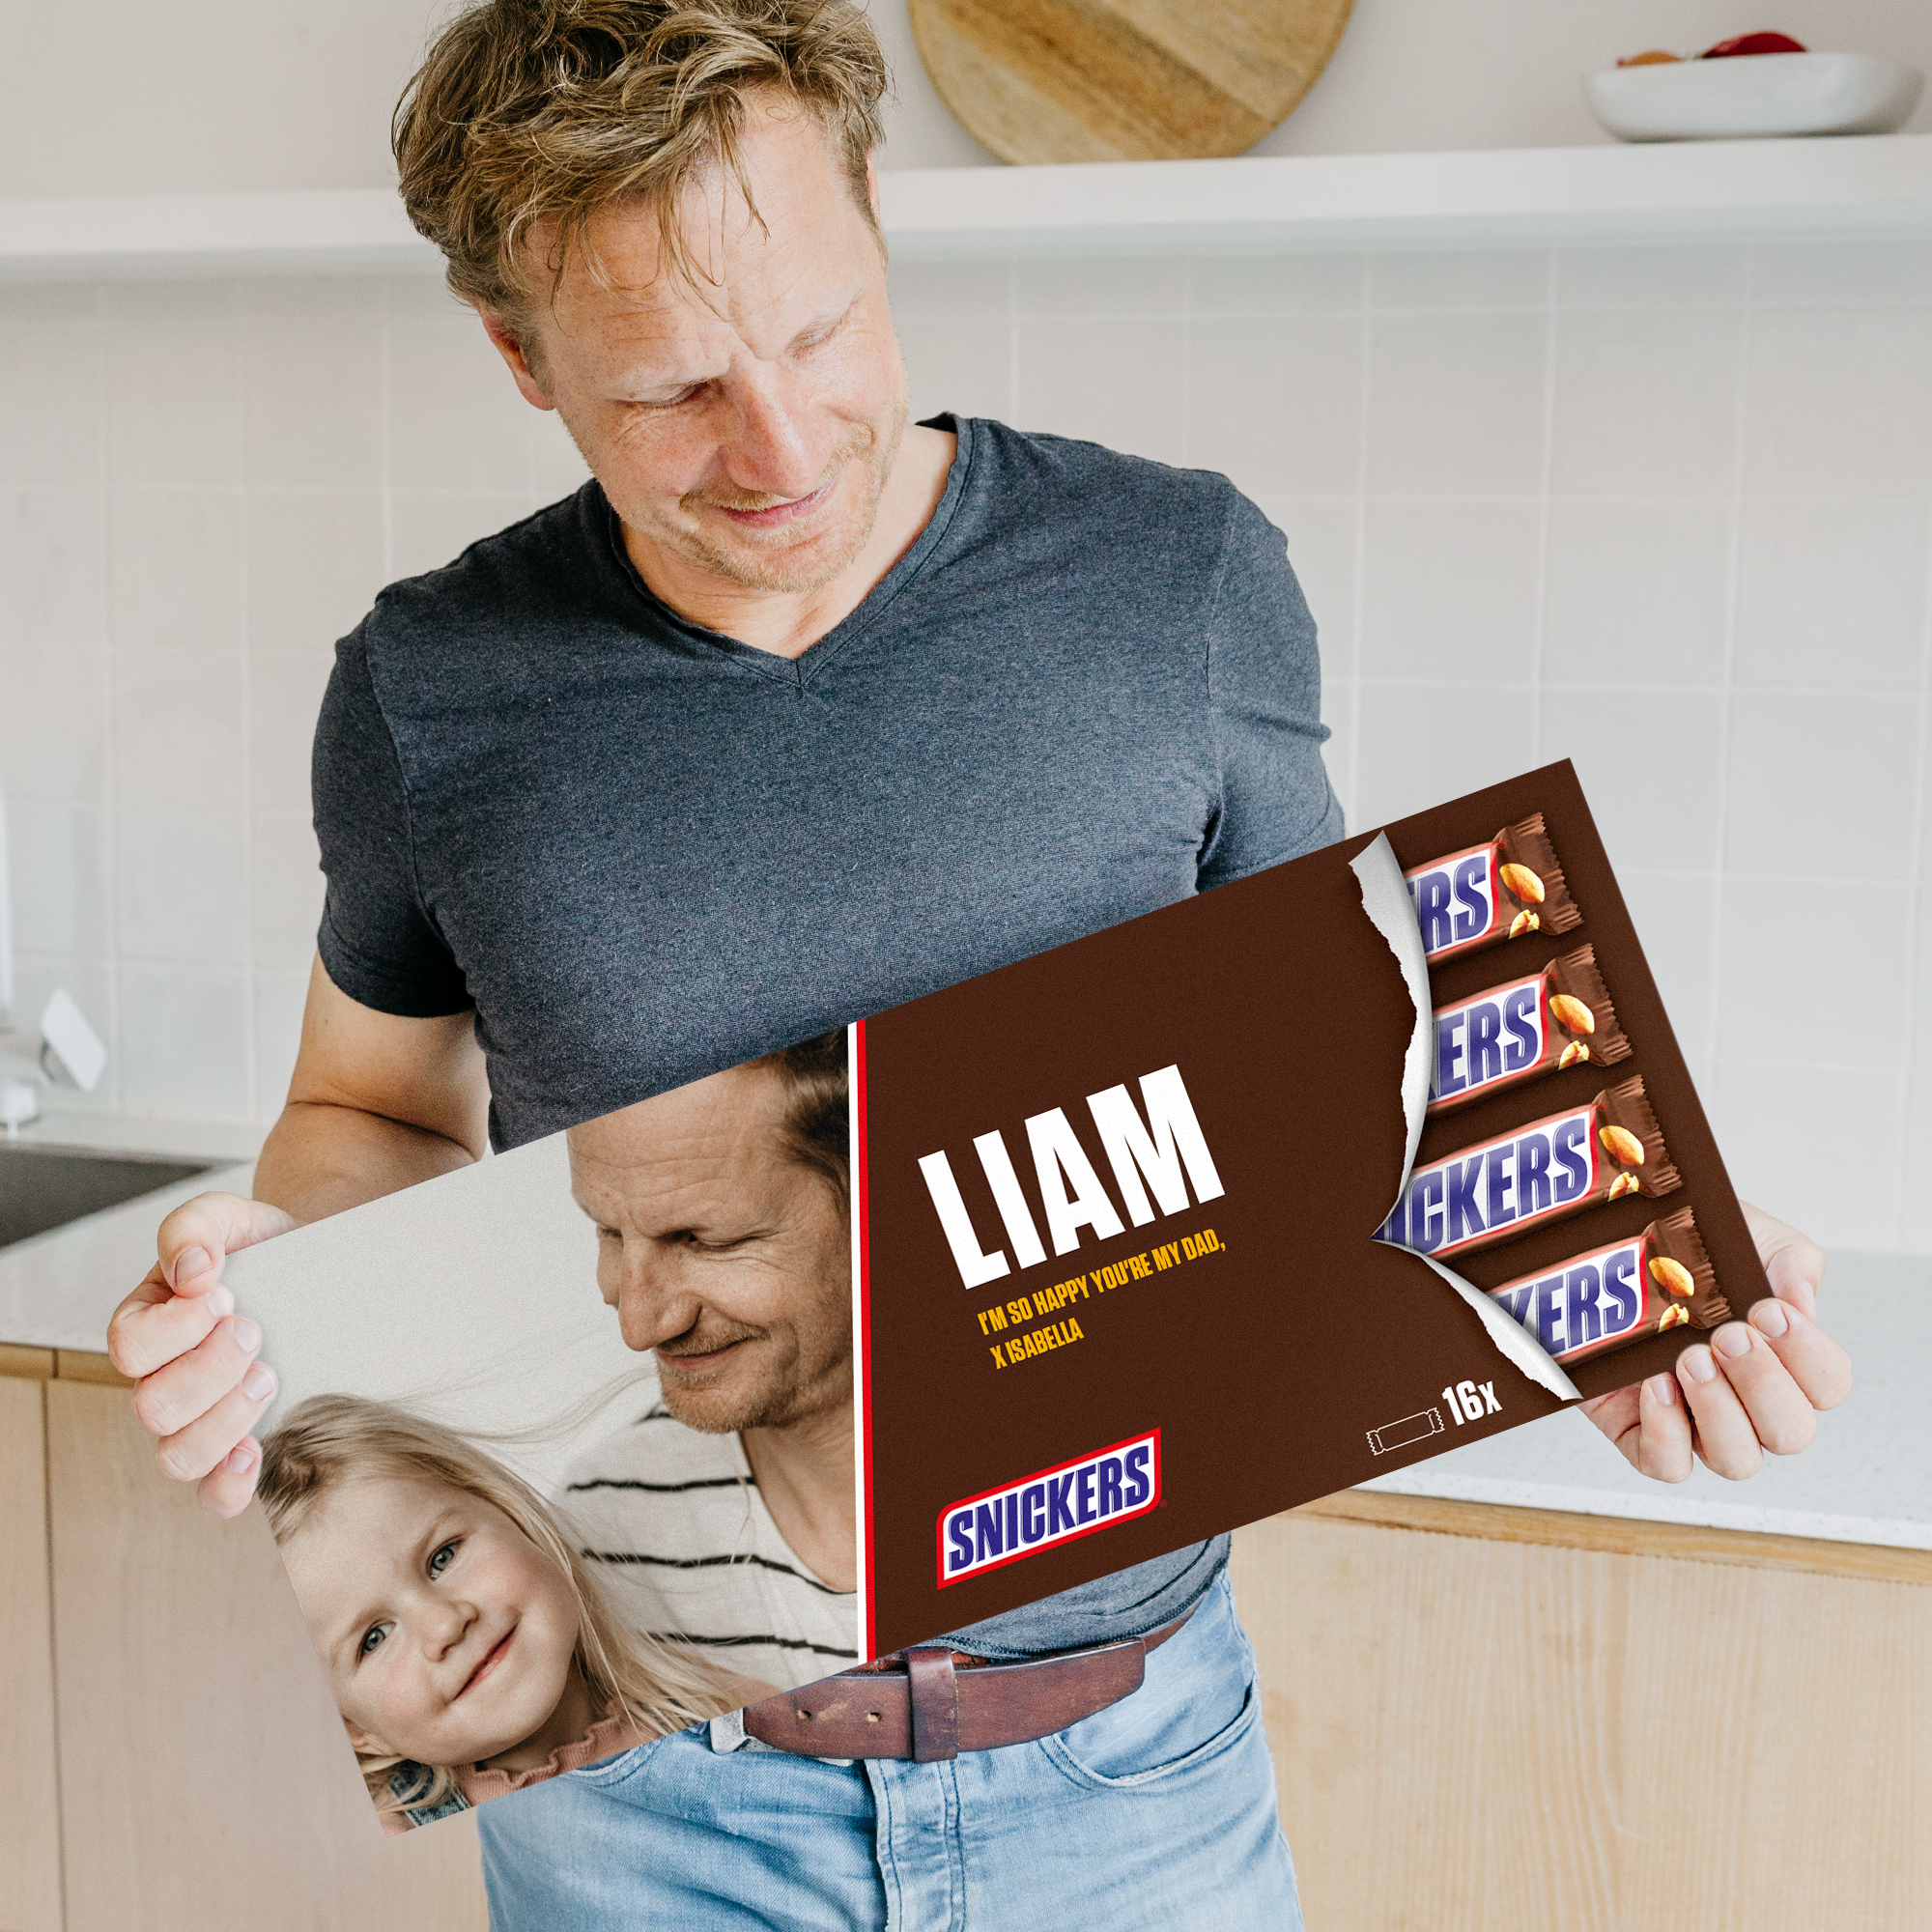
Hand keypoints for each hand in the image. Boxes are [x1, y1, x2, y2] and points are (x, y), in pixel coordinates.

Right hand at [107, 1192, 300, 1516]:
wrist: (315, 1272)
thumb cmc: (263, 1251)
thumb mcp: (231, 1219)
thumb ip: (196, 1226)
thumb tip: (192, 1267)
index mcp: (147, 1327)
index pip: (130, 1347)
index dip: (176, 1328)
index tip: (225, 1296)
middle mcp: (162, 1381)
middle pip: (153, 1408)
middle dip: (210, 1369)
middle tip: (253, 1331)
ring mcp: (198, 1421)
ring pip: (178, 1456)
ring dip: (227, 1418)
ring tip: (269, 1375)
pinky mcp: (238, 1448)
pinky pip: (213, 1497)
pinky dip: (230, 1484)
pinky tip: (254, 1450)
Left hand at [1579, 1202, 1851, 1482]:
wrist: (1606, 1241)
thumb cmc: (1684, 1248)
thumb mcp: (1747, 1237)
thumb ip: (1790, 1263)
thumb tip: (1800, 1304)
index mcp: (1783, 1358)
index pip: (1828, 1384)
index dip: (1807, 1356)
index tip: (1769, 1312)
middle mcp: (1747, 1400)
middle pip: (1791, 1433)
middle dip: (1763, 1385)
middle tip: (1727, 1336)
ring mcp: (1697, 1421)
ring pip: (1737, 1460)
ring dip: (1719, 1411)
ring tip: (1688, 1358)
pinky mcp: (1641, 1431)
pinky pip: (1668, 1464)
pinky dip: (1666, 1433)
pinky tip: (1655, 1384)